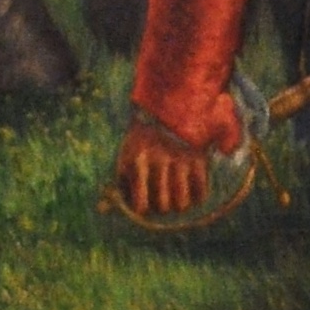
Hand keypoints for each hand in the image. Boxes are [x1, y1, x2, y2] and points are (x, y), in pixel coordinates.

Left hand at [104, 94, 244, 225]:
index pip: (141, 206)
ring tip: (178, 192)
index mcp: (135, 161)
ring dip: (180, 203)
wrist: (167, 100)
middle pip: (164, 208)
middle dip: (164, 205)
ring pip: (181, 205)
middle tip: (164, 194)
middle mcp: (157, 161)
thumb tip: (109, 209)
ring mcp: (179, 161)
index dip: (144, 207)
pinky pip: (200, 195)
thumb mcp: (127, 154)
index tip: (146, 200)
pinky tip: (191, 186)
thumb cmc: (144, 138)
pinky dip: (197, 196)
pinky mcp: (198, 159)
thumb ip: (121, 182)